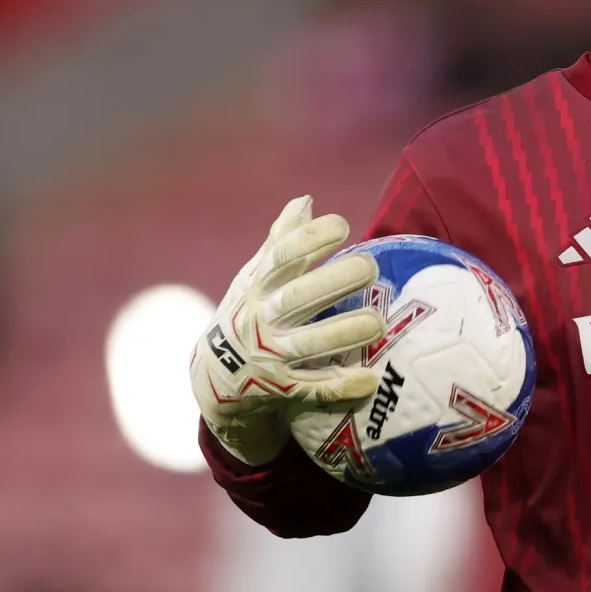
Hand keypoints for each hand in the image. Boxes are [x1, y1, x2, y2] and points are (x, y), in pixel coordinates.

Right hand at [191, 196, 383, 464]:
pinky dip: (341, 386)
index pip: (281, 256)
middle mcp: (261, 319)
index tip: (342, 226)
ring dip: (344, 333)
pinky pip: (313, 389)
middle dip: (335, 281)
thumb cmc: (247, 313)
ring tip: (377, 322)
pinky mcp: (282, 390)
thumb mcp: (254, 278)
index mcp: (257, 286)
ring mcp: (270, 356)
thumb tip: (306, 201)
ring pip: (308, 345)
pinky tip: (370, 379)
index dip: (311, 239)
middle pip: (297, 298)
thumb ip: (281, 242)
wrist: (213, 378)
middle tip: (370, 268)